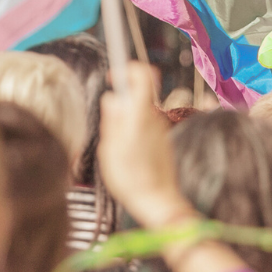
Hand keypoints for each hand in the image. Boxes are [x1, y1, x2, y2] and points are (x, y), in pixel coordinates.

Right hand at [98, 60, 193, 227]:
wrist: (157, 202)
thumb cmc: (129, 178)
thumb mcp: (110, 148)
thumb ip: (112, 119)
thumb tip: (113, 98)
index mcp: (141, 115)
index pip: (143, 75)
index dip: (128, 69)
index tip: (114, 76)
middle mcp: (155, 118)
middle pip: (139, 95)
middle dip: (122, 103)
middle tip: (109, 126)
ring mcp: (160, 130)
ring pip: (140, 113)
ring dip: (127, 122)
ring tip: (117, 148)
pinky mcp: (162, 142)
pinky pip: (145, 128)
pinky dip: (134, 134)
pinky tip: (128, 157)